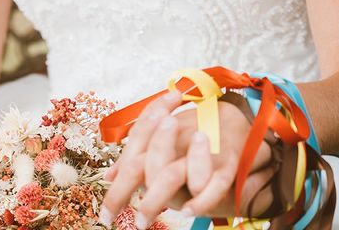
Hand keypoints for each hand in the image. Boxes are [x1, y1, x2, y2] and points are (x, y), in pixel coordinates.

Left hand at [99, 92, 271, 227]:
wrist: (234, 118)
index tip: (104, 216)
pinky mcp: (226, 161)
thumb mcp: (162, 147)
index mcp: (158, 137)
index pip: (130, 162)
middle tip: (115, 218)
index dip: (116, 190)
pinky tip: (188, 213)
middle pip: (143, 165)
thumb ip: (136, 160)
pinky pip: (212, 182)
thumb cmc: (192, 134)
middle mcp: (175, 140)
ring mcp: (200, 149)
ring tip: (142, 221)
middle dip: (126, 193)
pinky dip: (200, 199)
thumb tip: (109, 176)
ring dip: (154, 199)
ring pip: (171, 174)